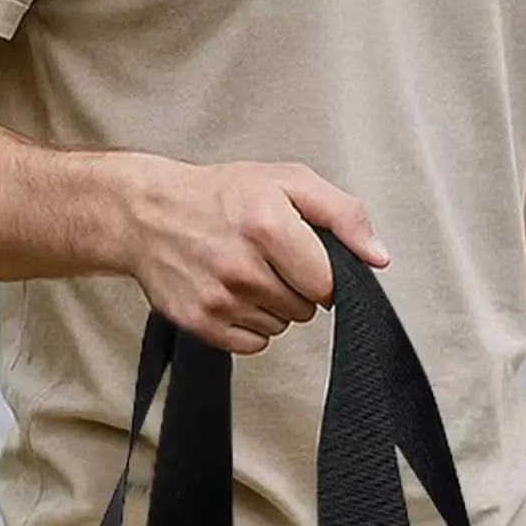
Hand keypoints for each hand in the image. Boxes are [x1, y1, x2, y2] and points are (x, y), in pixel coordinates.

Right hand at [118, 157, 386, 352]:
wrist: (147, 213)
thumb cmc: (221, 195)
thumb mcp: (288, 182)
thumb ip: (343, 215)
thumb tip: (378, 258)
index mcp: (266, 224)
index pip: (327, 285)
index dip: (322, 274)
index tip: (303, 256)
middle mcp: (240, 265)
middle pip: (305, 309)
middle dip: (296, 287)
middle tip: (267, 258)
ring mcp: (218, 298)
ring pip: (280, 327)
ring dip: (271, 305)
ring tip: (243, 270)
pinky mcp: (199, 322)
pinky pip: (253, 343)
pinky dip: (249, 324)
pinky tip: (230, 292)